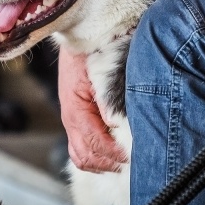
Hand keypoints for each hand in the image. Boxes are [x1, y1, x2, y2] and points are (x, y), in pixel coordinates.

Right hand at [58, 47, 127, 172]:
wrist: (78, 40)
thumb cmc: (90, 55)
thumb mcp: (100, 74)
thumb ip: (107, 101)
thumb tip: (116, 124)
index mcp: (75, 111)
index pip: (95, 144)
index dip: (114, 154)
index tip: (133, 156)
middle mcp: (70, 121)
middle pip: (86, 157)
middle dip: (109, 164)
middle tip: (131, 164)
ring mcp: (71, 122)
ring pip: (81, 157)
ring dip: (101, 164)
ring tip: (122, 163)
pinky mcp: (75, 121)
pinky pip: (79, 149)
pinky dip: (94, 158)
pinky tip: (111, 156)